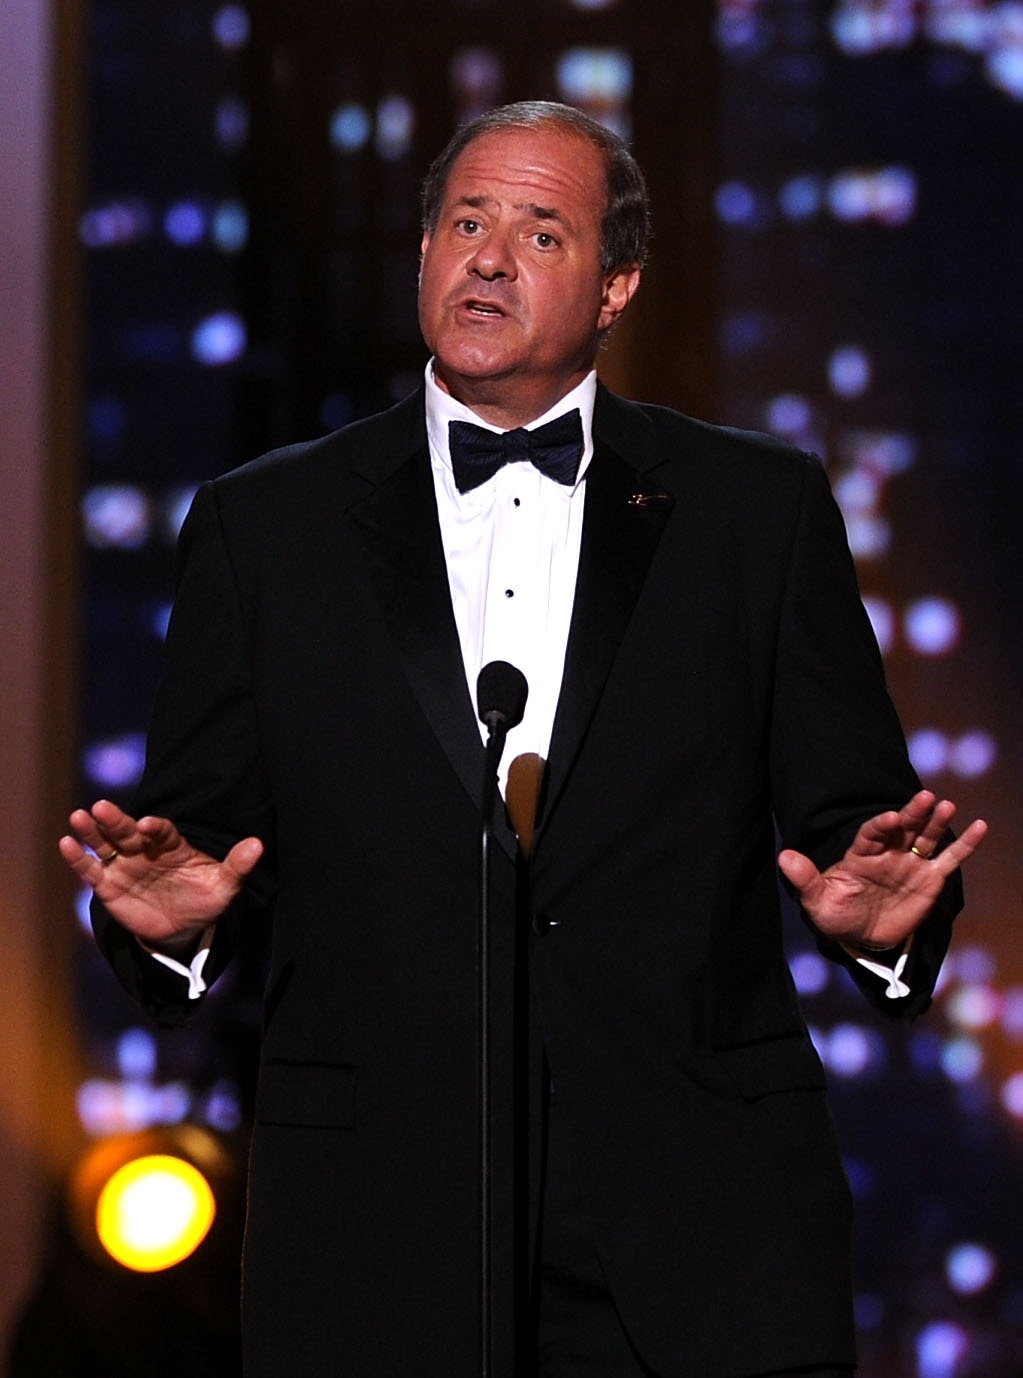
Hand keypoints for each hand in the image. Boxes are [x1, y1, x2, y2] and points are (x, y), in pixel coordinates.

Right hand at [59, 798, 263, 952]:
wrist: (183, 929)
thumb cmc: (205, 900)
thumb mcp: (225, 886)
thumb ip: (238, 865)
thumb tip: (258, 845)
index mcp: (173, 845)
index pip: (163, 831)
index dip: (156, 826)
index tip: (149, 824)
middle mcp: (145, 850)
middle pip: (128, 831)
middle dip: (116, 820)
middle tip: (101, 807)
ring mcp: (125, 865)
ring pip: (106, 844)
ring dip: (92, 832)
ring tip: (78, 817)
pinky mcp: (108, 885)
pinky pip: (91, 870)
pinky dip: (78, 858)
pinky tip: (66, 844)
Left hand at [777, 790, 987, 953]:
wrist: (860, 936)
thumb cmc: (835, 914)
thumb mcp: (816, 900)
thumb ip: (804, 878)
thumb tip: (784, 857)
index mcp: (859, 854)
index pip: (871, 834)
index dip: (880, 824)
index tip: (890, 817)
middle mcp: (886, 853)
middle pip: (902, 828)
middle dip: (912, 813)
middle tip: (925, 797)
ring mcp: (909, 864)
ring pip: (925, 838)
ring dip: (936, 822)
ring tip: (947, 806)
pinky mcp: (929, 879)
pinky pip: (949, 859)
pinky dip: (965, 844)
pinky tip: (980, 827)